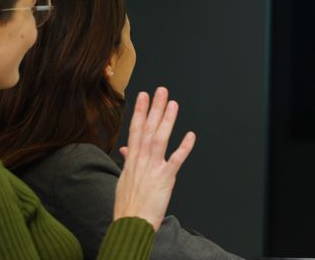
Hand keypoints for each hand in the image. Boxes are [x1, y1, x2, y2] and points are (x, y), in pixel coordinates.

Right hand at [113, 87, 196, 230]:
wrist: (131, 224)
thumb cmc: (128, 205)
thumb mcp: (124, 180)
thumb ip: (127, 162)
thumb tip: (126, 150)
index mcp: (132, 160)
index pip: (135, 130)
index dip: (139, 112)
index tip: (142, 96)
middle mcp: (141, 160)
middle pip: (148, 129)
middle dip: (154, 109)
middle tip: (161, 90)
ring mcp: (153, 168)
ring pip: (160, 139)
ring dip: (167, 120)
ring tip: (172, 104)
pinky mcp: (165, 178)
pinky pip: (176, 160)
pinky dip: (184, 147)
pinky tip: (191, 135)